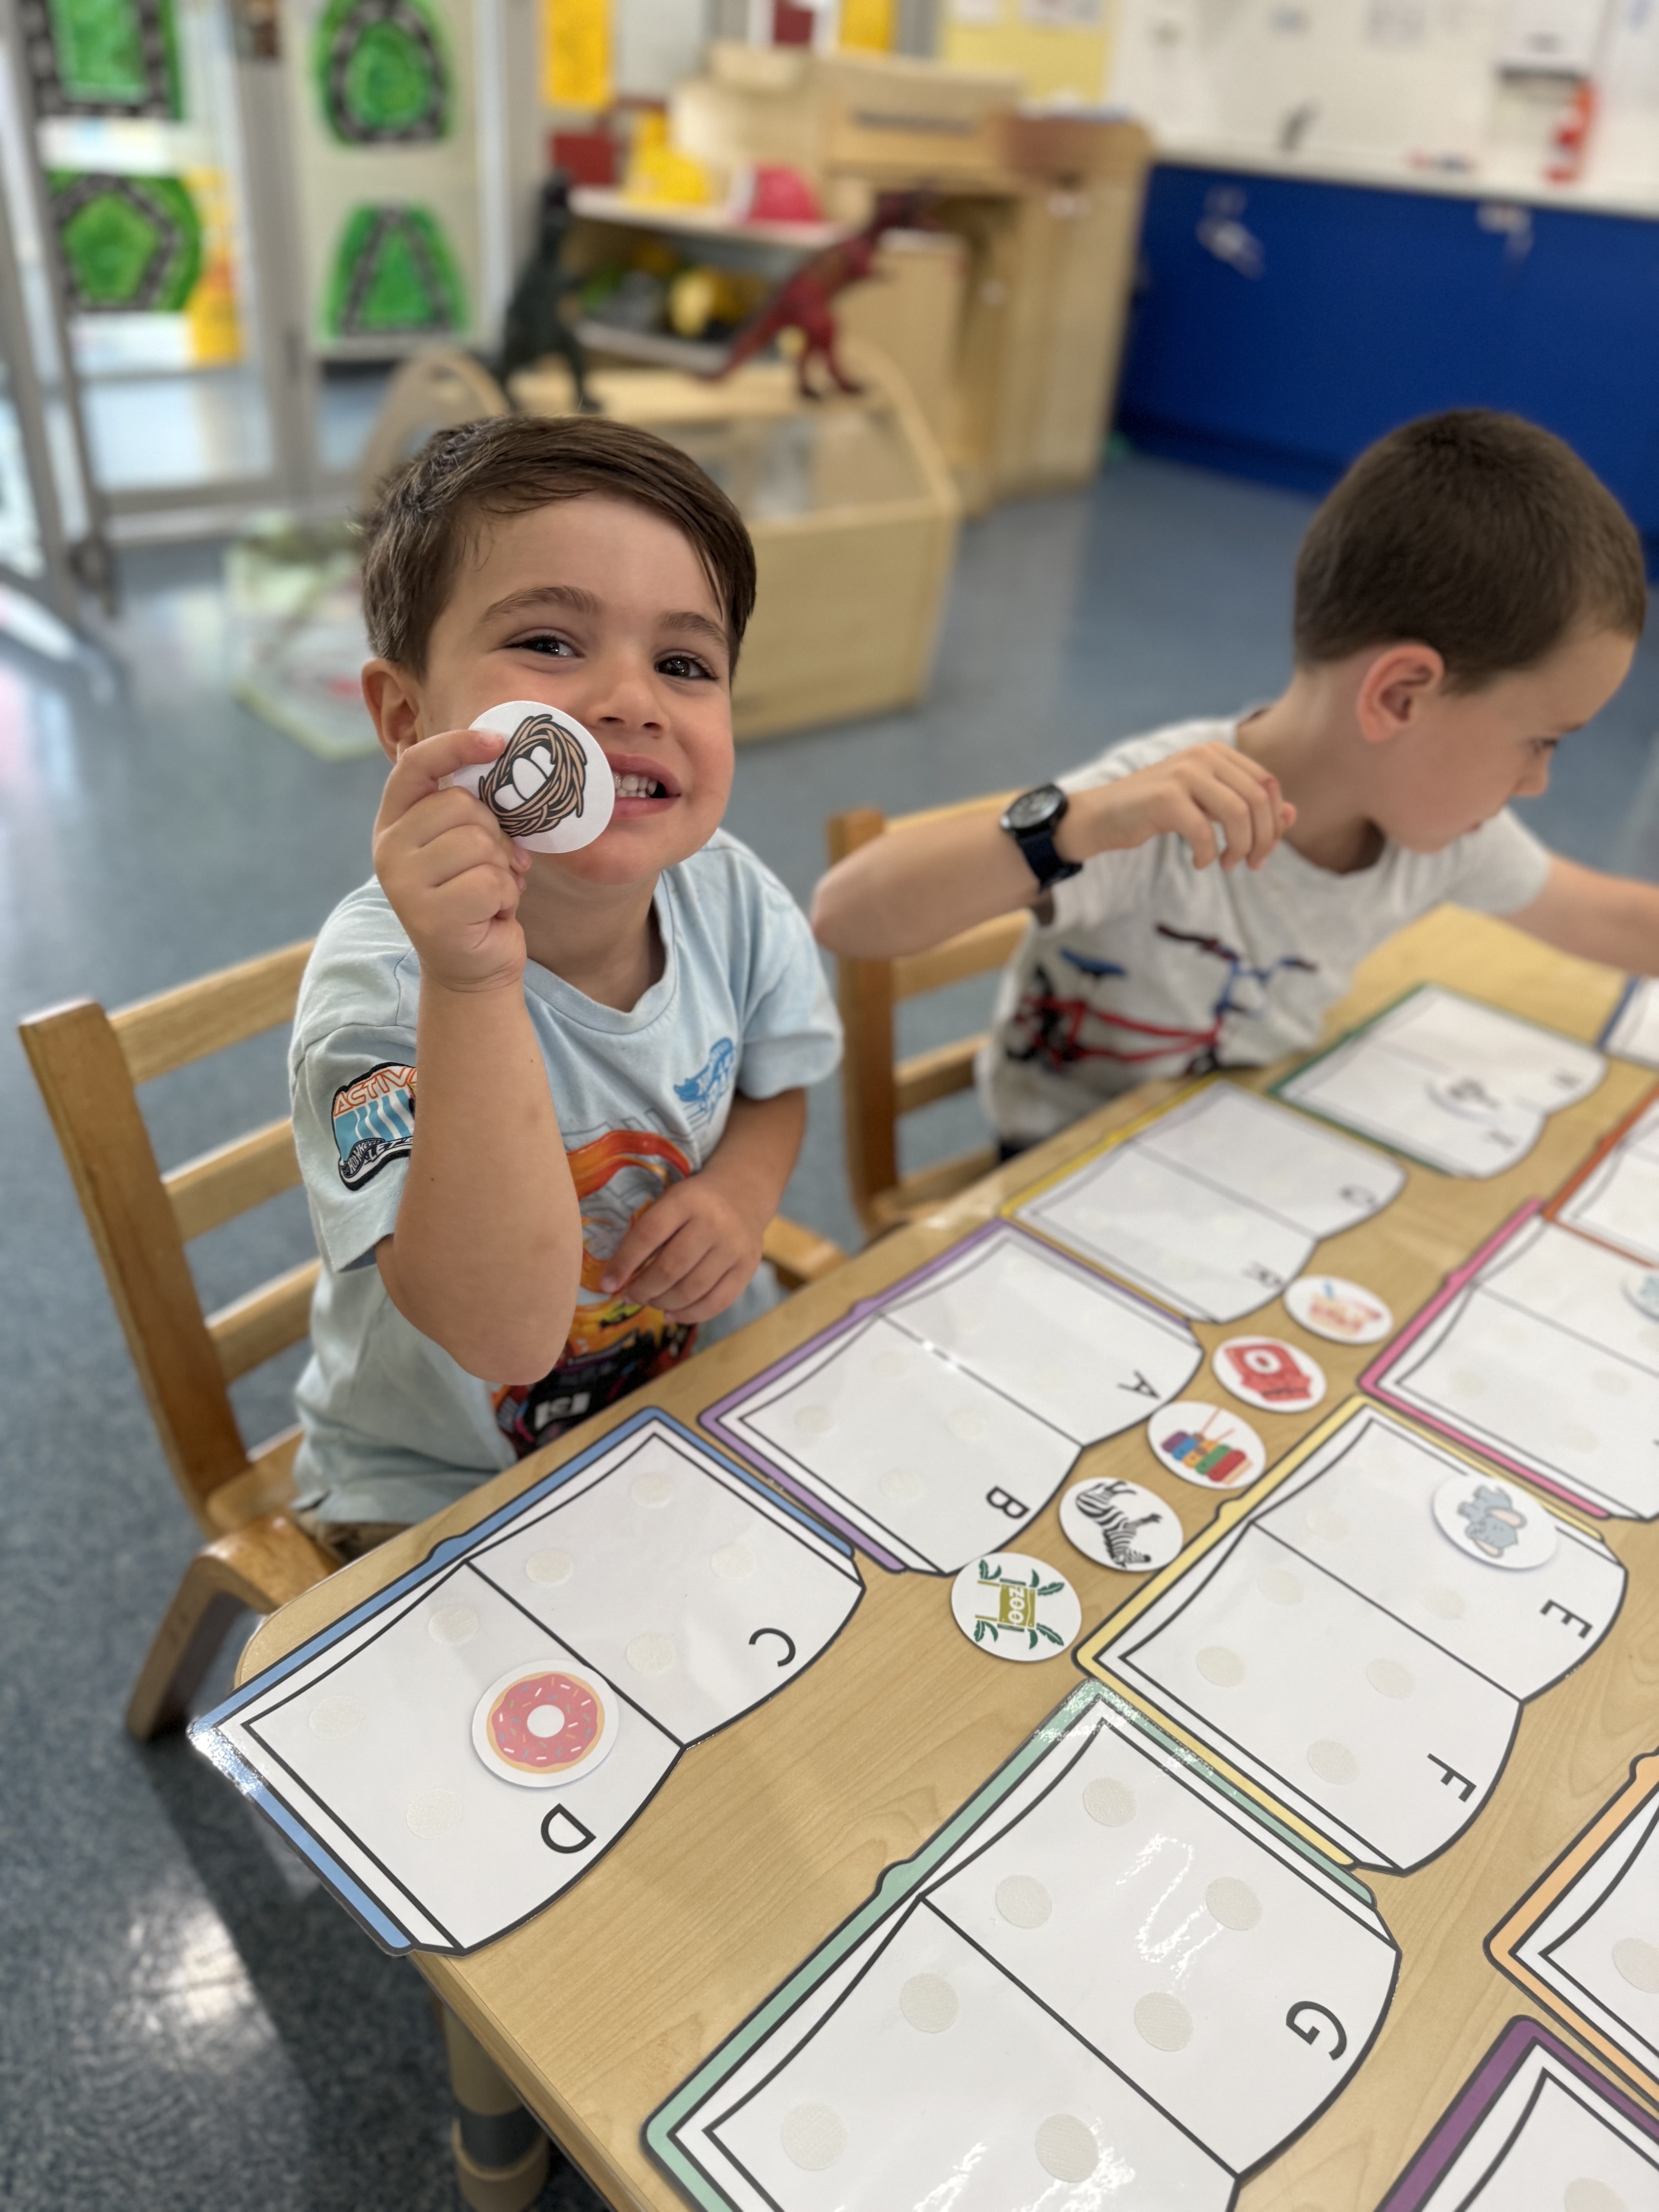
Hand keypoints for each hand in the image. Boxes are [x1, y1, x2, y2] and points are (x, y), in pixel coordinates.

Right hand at [373, 727, 531, 992]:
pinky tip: (491, 913)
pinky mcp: (430, 915)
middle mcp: (389, 849)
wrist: (473, 967)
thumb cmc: (475, 896)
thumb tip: (498, 758)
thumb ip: (469, 810)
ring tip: (490, 892)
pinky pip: (491, 881)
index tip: (498, 741)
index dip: (456, 745)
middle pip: (461, 805)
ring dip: (502, 868)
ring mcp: (404, 883)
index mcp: (394, 823)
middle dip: (494, 834)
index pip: (416, 765)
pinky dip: (505, 896)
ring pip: (479, 842)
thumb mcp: (467, 845)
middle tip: (494, 866)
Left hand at [597, 1175, 765, 1323]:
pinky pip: (716, 1302)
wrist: (743, 1194)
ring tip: (649, 1301)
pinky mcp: (747, 1268)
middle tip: (630, 1295)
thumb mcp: (669, 1202)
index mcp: (686, 1200)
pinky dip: (689, 1314)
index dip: (624, 1263)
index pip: (648, 1235)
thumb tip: (617, 1278)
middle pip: (670, 1268)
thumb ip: (647, 1233)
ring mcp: (734, 1247)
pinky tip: (671, 1313)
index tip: (608, 1283)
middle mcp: (713, 1223)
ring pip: (691, 1290)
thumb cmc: (694, 1204)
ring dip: (662, 1303)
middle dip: (643, 1289)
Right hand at [1066, 744, 1295, 872]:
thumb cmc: (1156, 812)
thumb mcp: (1207, 806)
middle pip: (1259, 799)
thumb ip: (1246, 806)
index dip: (1274, 820)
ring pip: (1239, 814)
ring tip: (1227, 865)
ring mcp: (1184, 773)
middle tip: (1252, 864)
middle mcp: (1203, 755)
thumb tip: (1292, 815)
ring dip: (1240, 848)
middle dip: (1263, 838)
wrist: (1103, 816)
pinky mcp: (1165, 797)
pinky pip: (1204, 832)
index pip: (1267, 783)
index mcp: (1216, 752)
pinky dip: (1208, 854)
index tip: (1264, 849)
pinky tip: (1200, 862)